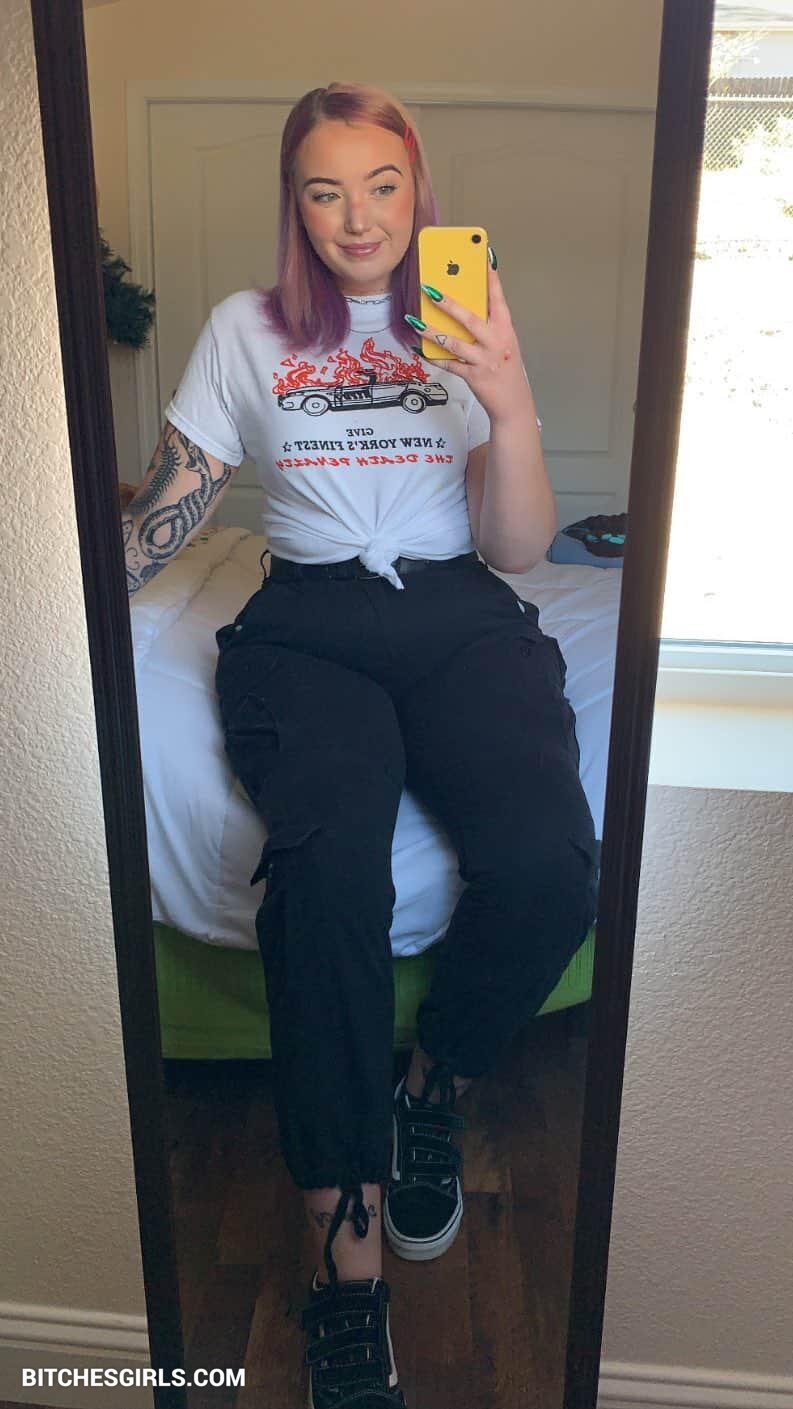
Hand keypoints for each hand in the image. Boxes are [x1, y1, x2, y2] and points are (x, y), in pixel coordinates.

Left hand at [407, 259, 534, 424]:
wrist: (513, 402)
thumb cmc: (505, 367)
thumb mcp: (502, 341)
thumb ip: (487, 324)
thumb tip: (463, 305)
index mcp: (505, 328)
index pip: (497, 298)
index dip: (490, 277)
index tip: (483, 256)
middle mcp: (496, 342)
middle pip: (470, 318)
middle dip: (448, 302)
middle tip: (429, 288)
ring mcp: (485, 360)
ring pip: (454, 342)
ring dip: (432, 331)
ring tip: (414, 320)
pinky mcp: (474, 376)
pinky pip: (449, 364)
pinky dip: (433, 356)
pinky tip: (419, 347)